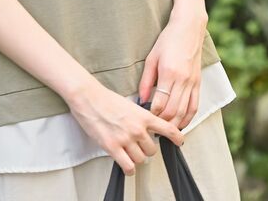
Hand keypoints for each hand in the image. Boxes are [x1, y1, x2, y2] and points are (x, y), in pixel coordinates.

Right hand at [66, 79, 184, 175]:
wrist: (88, 97)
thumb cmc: (105, 98)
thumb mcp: (129, 104)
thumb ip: (140, 117)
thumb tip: (146, 129)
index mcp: (143, 116)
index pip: (168, 129)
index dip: (176, 137)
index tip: (179, 141)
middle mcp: (137, 128)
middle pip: (152, 150)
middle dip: (145, 149)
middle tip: (137, 144)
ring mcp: (125, 139)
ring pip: (141, 159)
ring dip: (136, 158)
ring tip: (128, 152)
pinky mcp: (112, 147)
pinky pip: (128, 166)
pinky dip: (129, 169)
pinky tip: (126, 165)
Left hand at [138, 12, 206, 129]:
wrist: (188, 29)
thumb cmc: (167, 41)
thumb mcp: (151, 58)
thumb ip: (146, 80)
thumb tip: (140, 99)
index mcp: (169, 73)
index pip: (161, 103)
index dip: (152, 114)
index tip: (144, 118)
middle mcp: (183, 80)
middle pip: (173, 111)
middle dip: (163, 123)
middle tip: (153, 128)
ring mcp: (193, 83)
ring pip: (185, 112)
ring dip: (175, 124)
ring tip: (165, 130)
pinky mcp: (199, 83)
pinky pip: (195, 106)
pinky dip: (188, 118)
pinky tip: (181, 124)